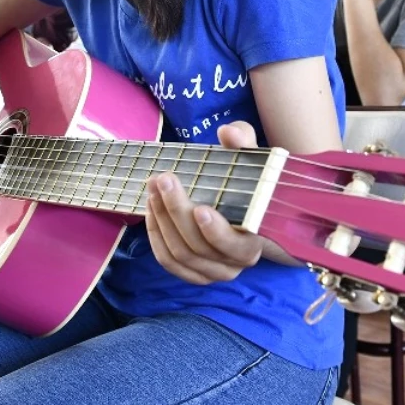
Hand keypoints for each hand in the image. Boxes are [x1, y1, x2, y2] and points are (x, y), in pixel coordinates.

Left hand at [144, 121, 267, 284]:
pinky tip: (151, 209)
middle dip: (176, 211)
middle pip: (197, 247)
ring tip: (153, 189)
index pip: (235, 246)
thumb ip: (243, 143)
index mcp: (254, 241)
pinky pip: (167, 260)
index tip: (199, 208)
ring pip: (179, 253)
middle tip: (162, 179)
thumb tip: (229, 133)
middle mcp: (233, 263)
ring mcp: (211, 271)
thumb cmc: (247, 184)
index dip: (215, 231)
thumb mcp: (250, 159)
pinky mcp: (192, 272)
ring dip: (161, 220)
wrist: (244, 210)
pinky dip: (155, 235)